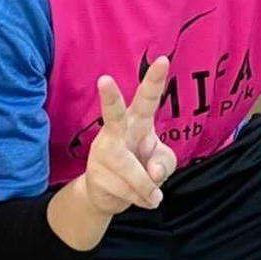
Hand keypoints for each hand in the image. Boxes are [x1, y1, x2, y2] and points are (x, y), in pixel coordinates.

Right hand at [79, 57, 178, 215]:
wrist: (108, 194)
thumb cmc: (141, 168)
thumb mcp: (163, 162)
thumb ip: (165, 162)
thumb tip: (153, 173)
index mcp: (137, 121)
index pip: (147, 99)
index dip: (155, 80)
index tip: (163, 60)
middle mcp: (116, 131)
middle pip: (114, 114)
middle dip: (110, 97)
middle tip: (104, 79)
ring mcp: (103, 152)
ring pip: (134, 172)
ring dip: (147, 188)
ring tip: (152, 194)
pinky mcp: (95, 174)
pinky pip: (128, 191)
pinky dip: (140, 199)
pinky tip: (135, 196)